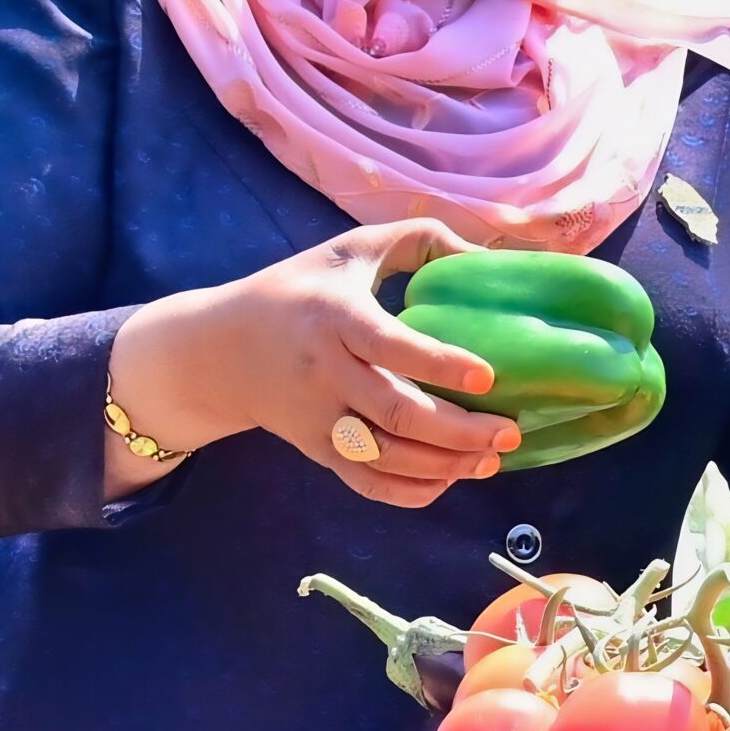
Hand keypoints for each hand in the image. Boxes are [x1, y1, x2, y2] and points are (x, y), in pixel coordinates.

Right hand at [108, 219, 520, 508]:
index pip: (388, 345)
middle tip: (509, 432)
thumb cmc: (299, 290)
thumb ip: (417, 238)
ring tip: (491, 459)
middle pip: (395, 412)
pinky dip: (409, 491)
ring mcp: (319, 419)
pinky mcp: (317, 450)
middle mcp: (324, 373)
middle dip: (458, 431)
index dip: (438, 363)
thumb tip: (483, 253)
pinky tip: (449, 481)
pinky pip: (367, 482)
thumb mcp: (349, 249)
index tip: (487, 375)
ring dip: (444, 466)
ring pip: (386, 456)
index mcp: (334, 317)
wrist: (220, 350)